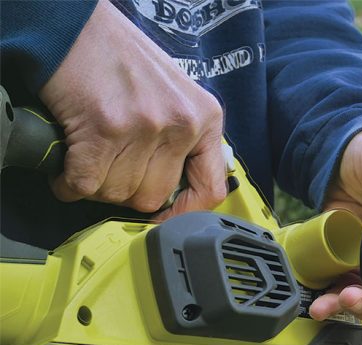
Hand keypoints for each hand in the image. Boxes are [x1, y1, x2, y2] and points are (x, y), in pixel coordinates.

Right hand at [39, 0, 226, 218]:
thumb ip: (186, 141)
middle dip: (125, 191)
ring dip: (96, 184)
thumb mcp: (176, 96)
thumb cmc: (122, 60)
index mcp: (205, 118)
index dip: (184, 214)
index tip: (164, 218)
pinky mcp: (104, 130)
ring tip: (89, 155)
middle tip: (110, 167)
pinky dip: (69, 183)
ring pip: (117, 193)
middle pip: (153, 197)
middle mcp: (181, 123)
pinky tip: (68, 165)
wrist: (76, 27)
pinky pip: (85, 185)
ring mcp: (145, 127)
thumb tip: (184, 194)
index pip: (211, 189)